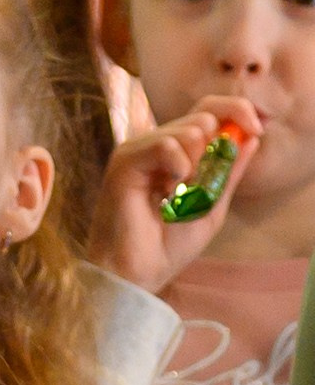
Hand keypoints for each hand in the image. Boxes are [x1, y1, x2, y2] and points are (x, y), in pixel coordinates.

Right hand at [87, 97, 260, 292]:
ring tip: (179, 196)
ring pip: (189, 129)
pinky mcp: (126, 161)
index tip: (257, 129)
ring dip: (198, 164)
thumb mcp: (211, 207)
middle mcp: (158, 145)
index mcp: (178, 152)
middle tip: (202, 185)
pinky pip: (165, 144)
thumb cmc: (166, 248)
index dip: (237, 111)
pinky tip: (168, 193)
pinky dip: (178, 167)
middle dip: (218, 147)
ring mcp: (141, 150)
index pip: (210, 111)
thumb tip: (251, 139)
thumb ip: (229, 173)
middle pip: (204, 113)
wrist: (136, 274)